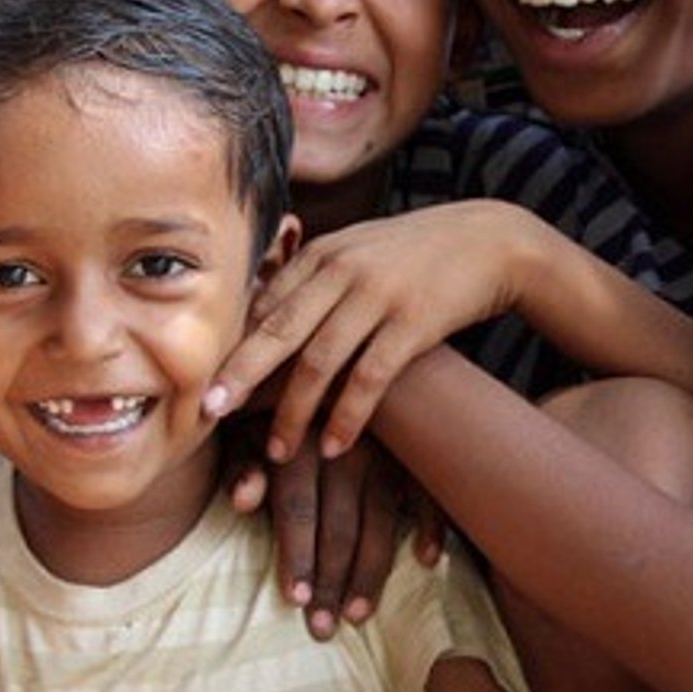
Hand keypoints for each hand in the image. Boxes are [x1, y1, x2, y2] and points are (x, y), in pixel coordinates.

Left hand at [204, 204, 530, 460]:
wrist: (492, 239)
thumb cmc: (416, 254)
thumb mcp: (359, 251)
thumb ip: (315, 278)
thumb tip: (264, 315)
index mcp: (322, 255)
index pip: (263, 304)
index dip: (231, 346)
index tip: (200, 381)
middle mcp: (342, 271)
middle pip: (277, 331)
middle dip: (239, 376)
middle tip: (208, 413)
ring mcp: (377, 296)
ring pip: (319, 362)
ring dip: (294, 412)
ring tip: (277, 452)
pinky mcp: (414, 323)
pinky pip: (370, 378)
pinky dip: (348, 416)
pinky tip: (333, 446)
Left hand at [228, 428, 429, 639]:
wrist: (322, 372)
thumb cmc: (270, 412)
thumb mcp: (242, 431)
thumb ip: (240, 467)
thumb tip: (245, 501)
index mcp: (301, 440)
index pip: (299, 508)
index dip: (297, 555)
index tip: (294, 600)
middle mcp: (347, 447)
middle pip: (340, 526)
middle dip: (330, 582)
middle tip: (322, 628)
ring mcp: (386, 452)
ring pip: (382, 522)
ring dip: (370, 574)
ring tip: (358, 615)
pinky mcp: (413, 454)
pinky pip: (428, 494)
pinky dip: (431, 526)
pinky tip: (427, 560)